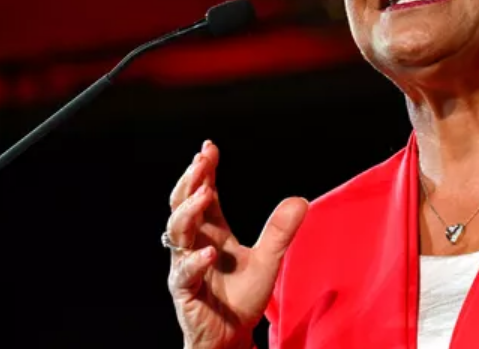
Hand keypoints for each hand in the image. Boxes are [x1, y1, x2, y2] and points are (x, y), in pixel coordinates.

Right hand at [166, 141, 307, 348]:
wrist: (230, 336)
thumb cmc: (242, 298)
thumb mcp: (268, 260)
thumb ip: (281, 231)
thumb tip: (301, 199)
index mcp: (212, 231)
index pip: (203, 194)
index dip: (204, 171)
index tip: (209, 148)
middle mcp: (194, 244)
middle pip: (183, 205)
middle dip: (191, 181)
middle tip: (201, 161)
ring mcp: (185, 266)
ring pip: (177, 232)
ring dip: (189, 212)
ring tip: (205, 194)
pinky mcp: (185, 291)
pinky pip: (184, 274)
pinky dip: (195, 261)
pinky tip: (210, 251)